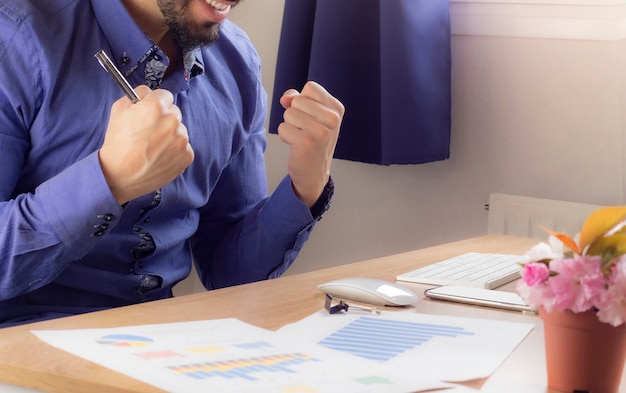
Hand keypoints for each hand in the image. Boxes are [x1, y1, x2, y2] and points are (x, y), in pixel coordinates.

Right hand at [99, 86, 193, 204]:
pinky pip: (184, 147)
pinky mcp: (187, 156)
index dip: (155, 103)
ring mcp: (182, 140)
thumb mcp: (119, 110)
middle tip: (150, 132)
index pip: (165, 95)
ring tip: (153, 147)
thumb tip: (147, 93)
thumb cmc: (117, 143)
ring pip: (179, 131)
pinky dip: (175, 151)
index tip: (150, 112)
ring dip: (170, 135)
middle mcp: (173, 121)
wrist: (120, 175)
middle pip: (174, 113)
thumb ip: (136, 95)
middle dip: (164, 119)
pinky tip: (160, 156)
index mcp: (157, 107)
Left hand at [277, 81, 343, 206]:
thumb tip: (285, 99)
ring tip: (300, 138)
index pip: (310, 87)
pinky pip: (283, 128)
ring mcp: (321, 131)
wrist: (314, 172)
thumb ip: (298, 99)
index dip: (302, 99)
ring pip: (288, 114)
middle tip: (304, 130)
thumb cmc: (312, 141)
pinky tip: (296, 146)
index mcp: (336, 109)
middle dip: (294, 114)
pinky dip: (285, 137)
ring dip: (289, 126)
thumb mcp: (311, 116)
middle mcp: (332, 119)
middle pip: (297, 100)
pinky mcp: (307, 142)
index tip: (309, 116)